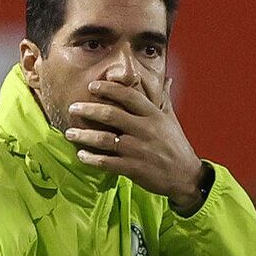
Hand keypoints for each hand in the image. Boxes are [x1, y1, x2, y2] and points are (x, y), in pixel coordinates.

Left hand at [65, 78, 204, 212]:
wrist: (186, 176)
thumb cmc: (176, 145)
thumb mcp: (171, 119)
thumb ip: (164, 99)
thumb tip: (167, 79)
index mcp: (153, 115)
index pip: (129, 96)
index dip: (109, 89)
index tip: (92, 86)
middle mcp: (146, 130)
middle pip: (111, 115)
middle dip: (88, 109)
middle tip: (72, 107)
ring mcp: (139, 150)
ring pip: (105, 139)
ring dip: (84, 135)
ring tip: (69, 133)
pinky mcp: (135, 169)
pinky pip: (108, 162)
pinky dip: (92, 159)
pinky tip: (81, 156)